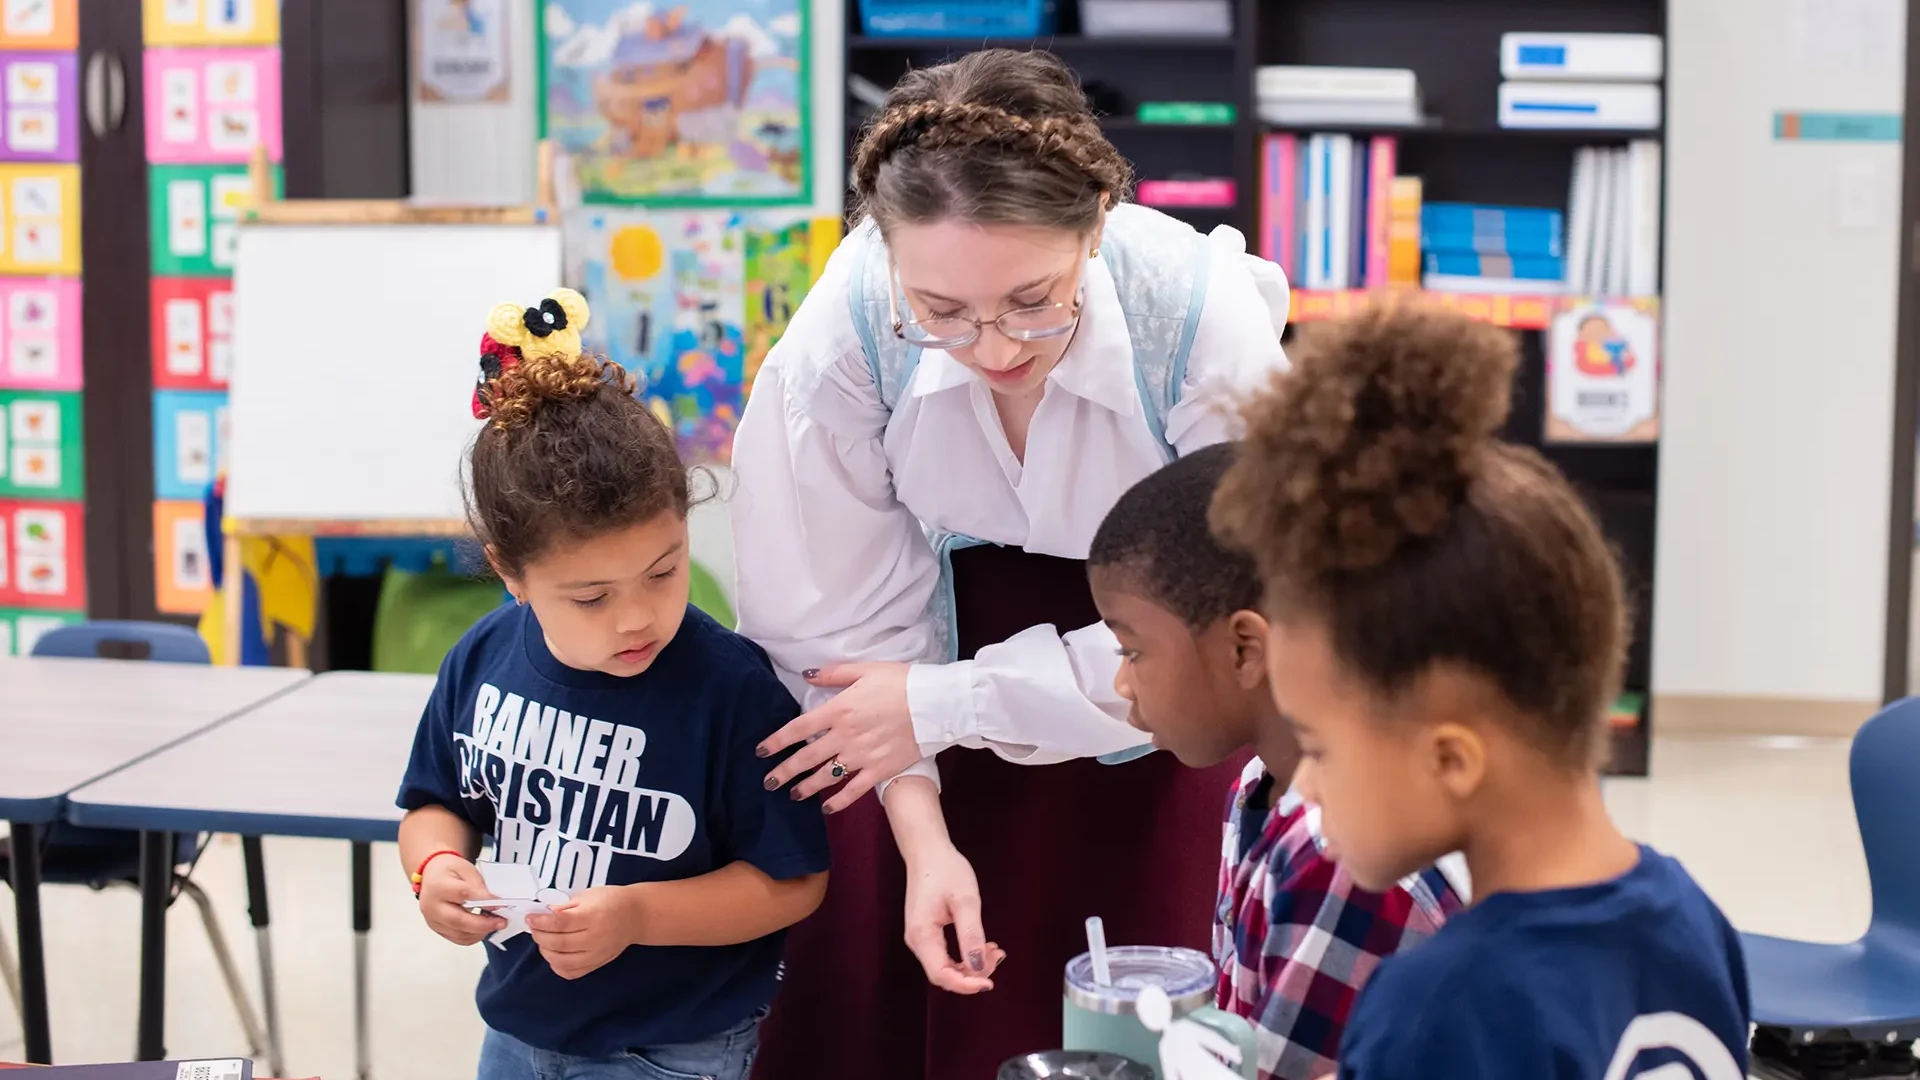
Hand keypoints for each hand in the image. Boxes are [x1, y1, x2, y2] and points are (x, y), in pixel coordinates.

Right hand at [416, 856, 506, 946]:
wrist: (431, 876)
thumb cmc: (448, 871)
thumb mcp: (465, 869)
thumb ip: (478, 884)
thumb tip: (493, 901)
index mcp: (438, 886)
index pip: (463, 895)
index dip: (484, 900)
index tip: (501, 903)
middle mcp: (432, 906)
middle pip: (459, 920)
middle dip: (484, 924)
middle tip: (502, 922)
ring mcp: (433, 920)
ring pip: (459, 934)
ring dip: (481, 931)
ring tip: (495, 923)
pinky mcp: (438, 929)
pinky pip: (458, 938)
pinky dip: (474, 936)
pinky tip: (483, 928)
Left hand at [527, 886, 638, 979]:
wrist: (636, 916)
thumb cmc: (612, 901)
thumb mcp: (588, 895)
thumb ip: (566, 906)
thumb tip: (545, 914)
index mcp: (593, 916)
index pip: (560, 923)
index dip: (541, 921)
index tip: (531, 917)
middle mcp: (595, 938)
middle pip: (559, 943)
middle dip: (540, 936)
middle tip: (534, 928)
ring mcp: (596, 954)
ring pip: (562, 960)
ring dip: (545, 951)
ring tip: (543, 940)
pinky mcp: (597, 964)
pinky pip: (571, 972)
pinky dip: (557, 966)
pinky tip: (554, 954)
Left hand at [758, 662, 921, 813]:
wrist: (934, 704)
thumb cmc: (901, 682)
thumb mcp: (865, 670)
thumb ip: (833, 674)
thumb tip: (807, 675)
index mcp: (838, 710)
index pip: (798, 728)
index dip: (777, 741)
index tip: (761, 751)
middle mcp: (845, 735)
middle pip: (807, 757)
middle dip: (784, 771)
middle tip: (769, 782)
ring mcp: (862, 755)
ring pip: (826, 776)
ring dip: (806, 787)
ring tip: (793, 795)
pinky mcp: (879, 770)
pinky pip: (853, 790)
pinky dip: (838, 802)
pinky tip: (826, 809)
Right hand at [902, 842, 1004, 994]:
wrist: (928, 852)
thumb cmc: (945, 870)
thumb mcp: (965, 900)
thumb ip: (972, 935)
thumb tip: (978, 967)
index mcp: (922, 935)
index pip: (941, 975)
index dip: (966, 985)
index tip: (990, 982)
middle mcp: (916, 941)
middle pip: (944, 975)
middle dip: (973, 973)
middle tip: (997, 954)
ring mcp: (920, 938)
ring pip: (946, 967)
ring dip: (971, 965)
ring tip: (994, 949)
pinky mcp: (926, 933)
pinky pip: (945, 956)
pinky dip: (965, 956)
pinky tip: (983, 946)